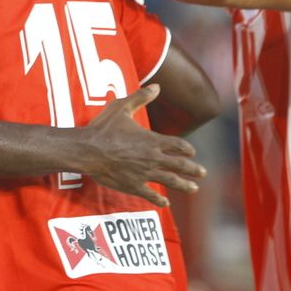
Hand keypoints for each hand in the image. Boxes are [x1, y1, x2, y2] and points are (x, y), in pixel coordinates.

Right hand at [75, 85, 205, 206]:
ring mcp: (144, 173)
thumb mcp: (122, 108)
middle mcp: (153, 158)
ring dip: (184, 185)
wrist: (87, 150)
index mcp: (152, 140)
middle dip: (193, 169)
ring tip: (194, 188)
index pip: (178, 145)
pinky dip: (160, 200)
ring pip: (170, 181)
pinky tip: (166, 204)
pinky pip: (151, 195)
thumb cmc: (103, 128)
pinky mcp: (133, 185)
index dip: (187, 149)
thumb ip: (140, 98)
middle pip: (179, 165)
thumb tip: (156, 86)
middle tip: (202, 173)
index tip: (192, 152)